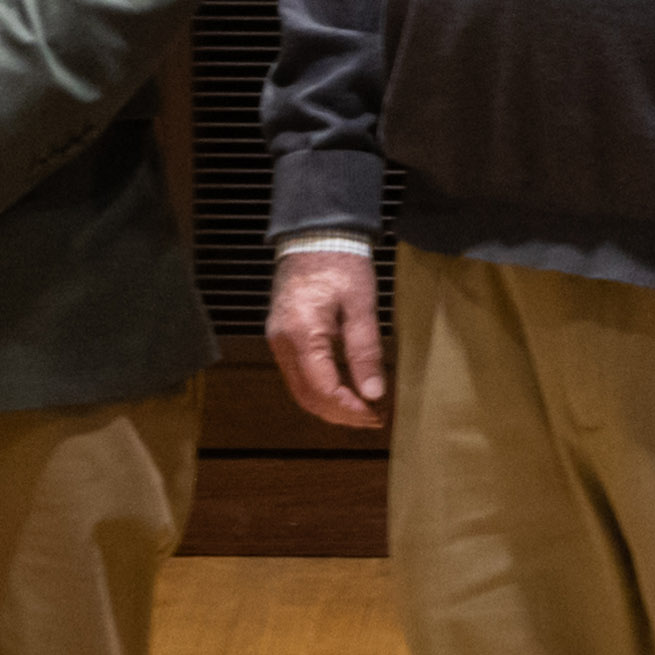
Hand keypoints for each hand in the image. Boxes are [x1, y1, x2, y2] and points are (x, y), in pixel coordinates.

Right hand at [268, 247, 388, 430]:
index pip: (323, 389)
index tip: (375, 415)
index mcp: (302, 333)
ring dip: (330, 406)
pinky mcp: (282, 337)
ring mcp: (278, 340)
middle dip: (340, 414)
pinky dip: (320, 390)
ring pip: (300, 390)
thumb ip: (365, 350)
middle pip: (307, 396)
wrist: (314, 235)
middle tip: (373, 418)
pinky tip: (344, 391)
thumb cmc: (340, 263)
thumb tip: (374, 392)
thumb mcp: (361, 305)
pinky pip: (298, 375)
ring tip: (362, 410)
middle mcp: (282, 342)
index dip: (349, 409)